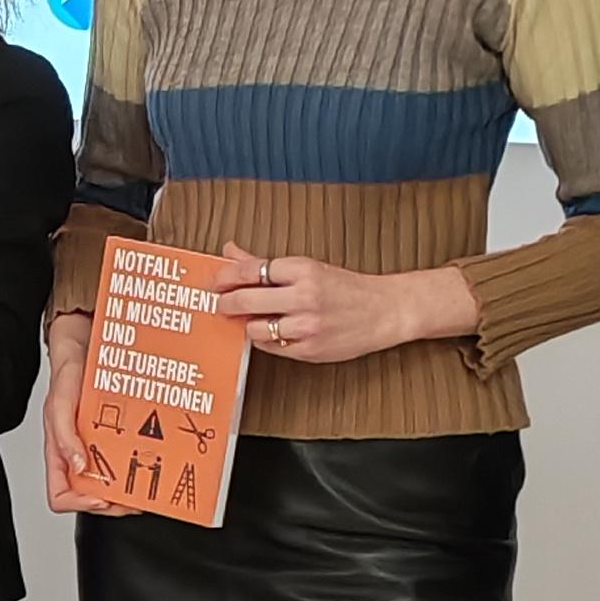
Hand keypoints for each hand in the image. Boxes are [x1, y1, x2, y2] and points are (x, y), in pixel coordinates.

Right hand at [42, 312, 126, 516]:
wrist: (86, 349)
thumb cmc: (66, 377)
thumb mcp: (59, 405)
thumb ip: (64, 437)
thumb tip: (78, 466)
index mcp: (59, 455)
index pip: (61, 495)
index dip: (79, 504)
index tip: (101, 497)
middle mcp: (77, 456)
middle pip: (90, 497)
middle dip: (112, 502)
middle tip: (133, 497)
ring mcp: (96, 449)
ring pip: (110, 483)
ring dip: (127, 488)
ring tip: (144, 484)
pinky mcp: (113, 438)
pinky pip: (123, 461)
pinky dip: (135, 465)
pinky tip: (147, 460)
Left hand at [212, 249, 477, 365]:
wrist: (385, 311)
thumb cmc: (344, 287)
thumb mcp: (308, 267)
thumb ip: (265, 263)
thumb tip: (229, 251)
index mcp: (303, 269)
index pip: (251, 270)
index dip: (225, 276)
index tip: (214, 281)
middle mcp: (304, 297)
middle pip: (245, 300)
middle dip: (225, 302)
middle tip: (220, 303)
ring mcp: (306, 325)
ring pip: (254, 328)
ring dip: (246, 324)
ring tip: (249, 318)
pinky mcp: (309, 349)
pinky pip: (271, 347)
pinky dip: (264, 340)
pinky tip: (269, 331)